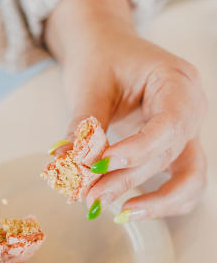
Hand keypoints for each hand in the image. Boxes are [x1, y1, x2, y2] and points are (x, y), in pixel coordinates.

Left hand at [44, 0, 206, 219]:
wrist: (105, 49)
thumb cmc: (101, 59)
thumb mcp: (90, 86)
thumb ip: (85, 128)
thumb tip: (72, 167)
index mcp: (177, 82)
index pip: (168, 125)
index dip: (135, 151)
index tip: (97, 166)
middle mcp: (190, 110)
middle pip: (169, 155)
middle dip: (127, 179)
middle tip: (88, 195)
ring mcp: (187, 133)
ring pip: (190, 180)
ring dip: (156, 203)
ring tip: (117, 213)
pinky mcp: (174, 151)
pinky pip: (181, 185)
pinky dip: (159, 203)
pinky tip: (127, 210)